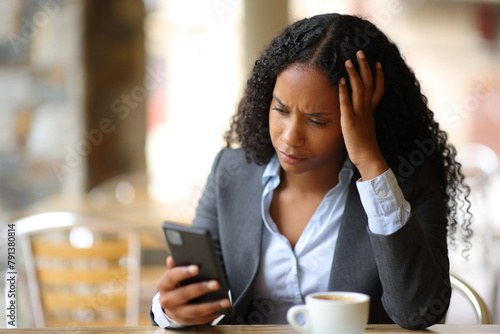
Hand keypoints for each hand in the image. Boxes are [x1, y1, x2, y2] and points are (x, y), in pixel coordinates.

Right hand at [156, 256, 230, 325]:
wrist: (169, 305)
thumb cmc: (174, 284)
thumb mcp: (172, 275)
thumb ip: (174, 266)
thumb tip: (172, 258)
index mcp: (163, 285)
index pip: (171, 277)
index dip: (183, 272)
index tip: (197, 268)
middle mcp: (167, 301)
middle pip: (185, 294)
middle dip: (202, 288)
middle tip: (216, 283)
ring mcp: (177, 313)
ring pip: (195, 311)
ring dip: (212, 306)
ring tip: (226, 300)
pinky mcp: (186, 321)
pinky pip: (201, 319)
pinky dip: (212, 315)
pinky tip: (222, 309)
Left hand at [339, 50, 387, 179]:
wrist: (368, 158)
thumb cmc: (365, 146)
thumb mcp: (365, 127)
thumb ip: (363, 118)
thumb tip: (358, 114)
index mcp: (371, 110)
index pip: (377, 88)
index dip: (378, 75)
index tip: (377, 62)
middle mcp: (367, 109)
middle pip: (368, 83)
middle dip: (365, 67)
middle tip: (360, 52)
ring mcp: (359, 114)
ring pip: (359, 89)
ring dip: (354, 74)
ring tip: (349, 61)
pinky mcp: (351, 120)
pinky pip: (347, 103)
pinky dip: (344, 92)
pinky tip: (341, 81)